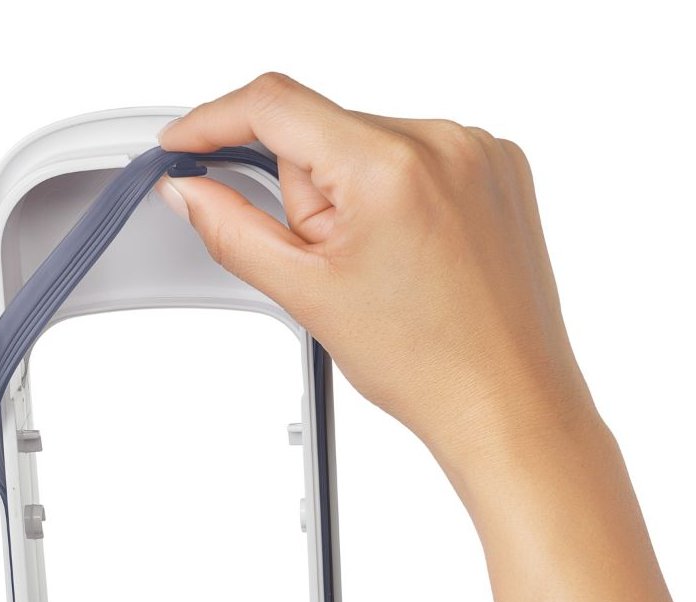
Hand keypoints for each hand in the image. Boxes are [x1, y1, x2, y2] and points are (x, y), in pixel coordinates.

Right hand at [156, 72, 597, 475]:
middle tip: (338, 265)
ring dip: (355, 196)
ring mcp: (480, 152)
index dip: (215, 120)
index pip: (275, 104)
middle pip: (325, 134)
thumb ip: (234, 231)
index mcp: (391, 168)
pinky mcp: (501, 168)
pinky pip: (419, 158)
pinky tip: (416, 256)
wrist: (507, 403)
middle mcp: (444, 142)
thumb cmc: (431, 366)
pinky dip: (400, 196)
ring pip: (370, 147)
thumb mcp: (310, 296)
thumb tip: (191, 190)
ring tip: (388, 270)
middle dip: (311, 195)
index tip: (188, 141)